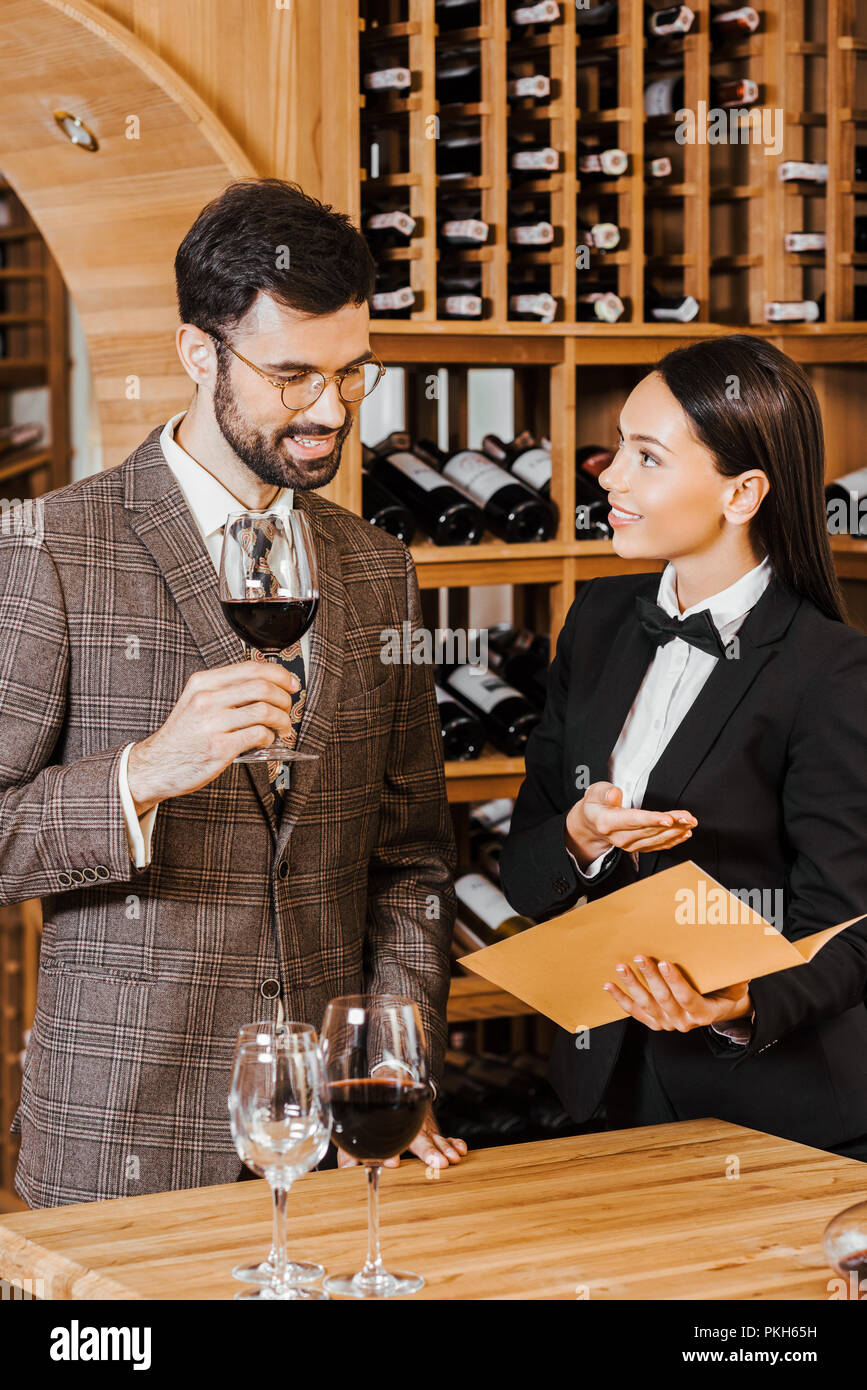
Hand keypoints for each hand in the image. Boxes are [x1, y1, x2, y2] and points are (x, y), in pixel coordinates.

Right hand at [127, 660, 300, 812]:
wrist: (157, 765)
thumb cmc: (182, 736)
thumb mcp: (196, 701)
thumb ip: (226, 690)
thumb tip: (267, 685)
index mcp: (203, 683)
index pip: (251, 668)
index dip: (280, 674)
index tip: (291, 684)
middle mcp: (207, 699)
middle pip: (263, 686)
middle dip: (285, 699)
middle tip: (288, 709)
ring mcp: (212, 723)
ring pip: (264, 710)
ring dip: (282, 720)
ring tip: (281, 728)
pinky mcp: (219, 747)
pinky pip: (258, 735)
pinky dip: (270, 738)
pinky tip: (266, 741)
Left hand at [336, 1110, 467, 1170]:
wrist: (394, 1084)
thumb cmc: (376, 1115)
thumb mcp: (358, 1131)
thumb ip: (350, 1154)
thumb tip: (346, 1171)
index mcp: (388, 1127)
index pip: (389, 1139)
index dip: (389, 1151)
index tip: (393, 1162)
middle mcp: (408, 1126)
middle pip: (418, 1139)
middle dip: (428, 1151)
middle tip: (438, 1163)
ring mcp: (422, 1128)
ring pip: (435, 1136)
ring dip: (445, 1148)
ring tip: (452, 1159)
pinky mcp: (432, 1132)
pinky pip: (445, 1136)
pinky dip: (454, 1142)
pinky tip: (461, 1150)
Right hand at [565, 782, 696, 869]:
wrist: (591, 824)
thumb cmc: (596, 804)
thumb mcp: (594, 792)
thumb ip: (604, 792)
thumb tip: (615, 794)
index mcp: (607, 822)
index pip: (632, 820)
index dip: (651, 820)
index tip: (668, 819)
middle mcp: (618, 837)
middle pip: (649, 830)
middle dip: (672, 823)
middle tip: (689, 817)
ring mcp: (628, 845)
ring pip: (656, 839)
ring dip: (676, 831)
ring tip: (690, 822)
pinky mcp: (636, 848)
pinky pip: (657, 846)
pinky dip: (672, 840)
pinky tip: (684, 833)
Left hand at [603, 955, 751, 1032]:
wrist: (720, 1010)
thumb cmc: (727, 992)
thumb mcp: (736, 985)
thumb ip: (736, 978)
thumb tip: (740, 964)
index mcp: (703, 1014)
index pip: (687, 998)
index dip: (676, 982)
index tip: (666, 963)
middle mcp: (683, 1022)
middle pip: (663, 999)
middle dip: (650, 977)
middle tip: (640, 957)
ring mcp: (667, 1024)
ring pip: (647, 1005)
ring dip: (632, 986)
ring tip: (622, 967)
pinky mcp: (656, 1022)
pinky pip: (636, 1012)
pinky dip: (621, 999)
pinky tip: (609, 986)